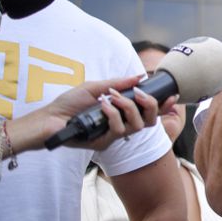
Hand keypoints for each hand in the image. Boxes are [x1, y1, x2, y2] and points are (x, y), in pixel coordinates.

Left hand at [32, 76, 178, 150]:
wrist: (49, 119)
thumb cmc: (69, 104)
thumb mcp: (96, 87)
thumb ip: (118, 84)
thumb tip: (139, 77)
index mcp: (121, 112)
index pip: (148, 112)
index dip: (164, 106)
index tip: (172, 96)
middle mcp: (121, 125)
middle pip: (150, 122)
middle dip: (151, 105)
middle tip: (140, 93)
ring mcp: (113, 135)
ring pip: (137, 126)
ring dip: (127, 107)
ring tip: (111, 97)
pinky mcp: (103, 143)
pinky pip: (118, 129)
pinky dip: (113, 113)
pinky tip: (102, 106)